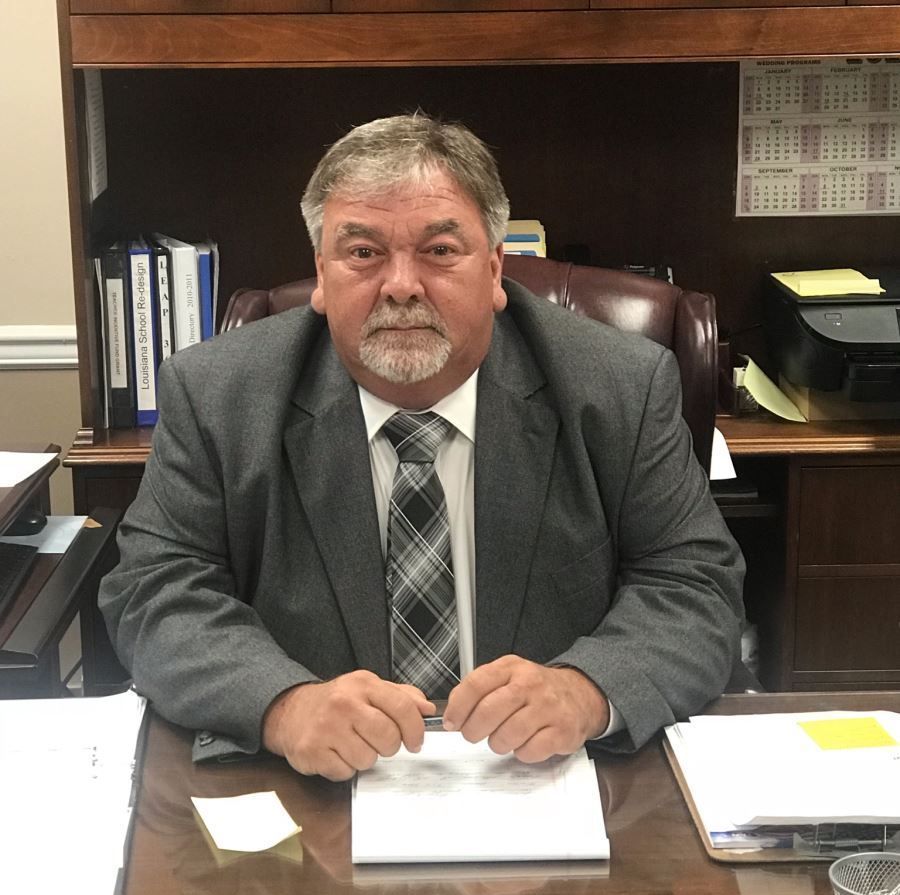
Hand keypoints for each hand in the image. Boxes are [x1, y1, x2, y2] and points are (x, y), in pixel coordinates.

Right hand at [262, 670, 434, 780]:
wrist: (291, 711)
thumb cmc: (336, 702)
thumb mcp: (368, 689)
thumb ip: (401, 697)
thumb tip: (427, 710)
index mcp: (363, 685)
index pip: (403, 708)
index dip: (415, 729)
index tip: (416, 742)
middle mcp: (344, 703)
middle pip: (388, 737)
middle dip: (389, 747)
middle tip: (379, 743)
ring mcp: (326, 728)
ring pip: (368, 759)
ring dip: (364, 758)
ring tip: (352, 744)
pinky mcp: (312, 751)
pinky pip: (345, 772)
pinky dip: (345, 768)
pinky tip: (336, 753)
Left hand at [443, 656, 609, 762]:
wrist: (579, 694)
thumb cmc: (536, 689)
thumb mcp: (508, 676)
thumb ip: (479, 688)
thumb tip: (452, 712)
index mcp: (511, 668)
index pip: (476, 684)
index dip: (458, 707)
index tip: (452, 721)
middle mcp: (530, 684)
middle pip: (488, 711)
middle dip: (473, 730)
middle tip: (473, 734)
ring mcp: (548, 708)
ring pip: (507, 735)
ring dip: (498, 743)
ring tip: (503, 737)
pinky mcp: (562, 731)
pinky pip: (530, 751)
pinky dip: (521, 753)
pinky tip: (524, 743)